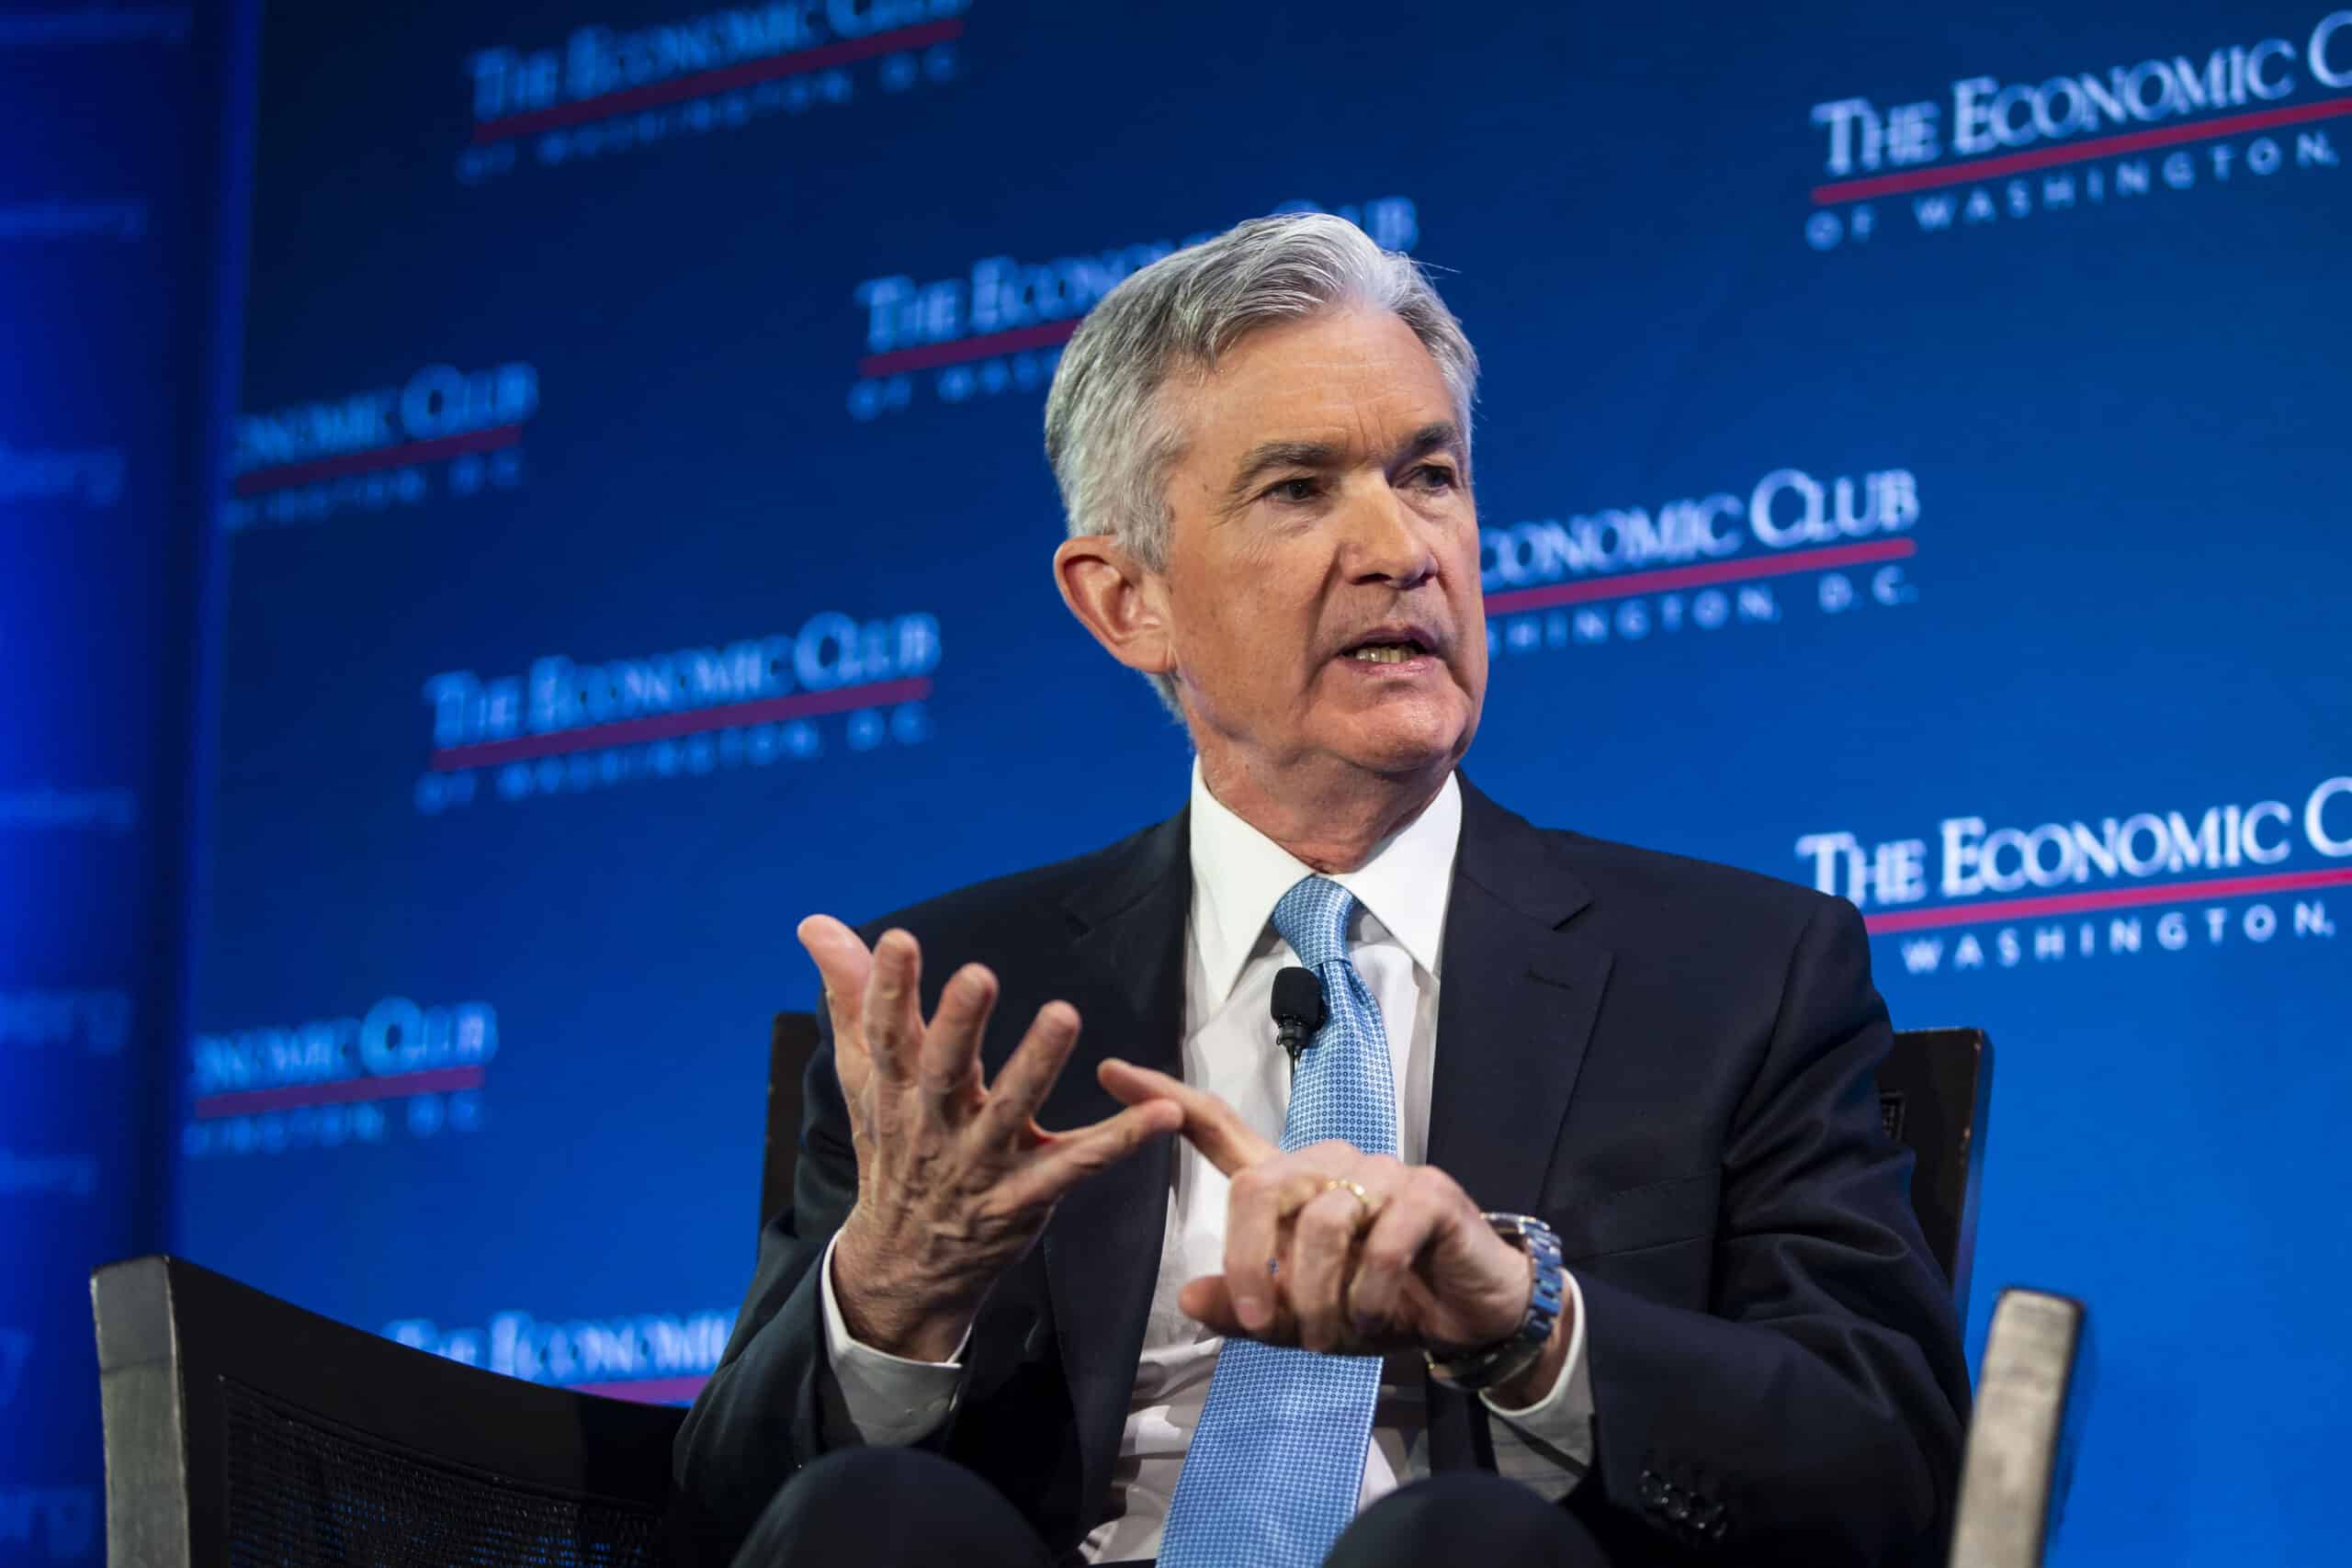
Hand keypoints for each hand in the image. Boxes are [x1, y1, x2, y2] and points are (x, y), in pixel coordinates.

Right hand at [801, 917, 1182, 1360]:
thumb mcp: (865, 1079)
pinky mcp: (1025, 1198)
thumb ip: (852, 998)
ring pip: (1009, 1112)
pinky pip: (1076, 1165)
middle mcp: (934, 1127)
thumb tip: (817, 924)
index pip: (886, 1036)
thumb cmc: (892, 1151)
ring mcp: (980, 1165)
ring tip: (1063, 1014)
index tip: (898, 941)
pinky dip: (1121, 1142)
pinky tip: (1165, 1114)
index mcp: (895, 1093)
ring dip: (1036, 1064)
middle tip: (979, 976)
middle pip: (942, 1073)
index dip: (889, 990)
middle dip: (957, 1026)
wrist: (902, 1267)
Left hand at [1098, 1060, 1567, 1400]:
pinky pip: (1381, 1246)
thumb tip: (1191, 1296)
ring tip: (1328, 1337)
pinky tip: (1378, 1318)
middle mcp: (1329, 1162)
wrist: (1467, 1314)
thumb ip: (1246, 1310)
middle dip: (1248, 1265)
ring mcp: (1381, 1171)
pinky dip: (1369, 1298)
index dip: (1165, 1100)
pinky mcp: (1428, 1192)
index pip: (1218, 1128)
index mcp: (1289, 1182)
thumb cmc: (1378, 1305)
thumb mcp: (1301, 1321)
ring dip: (1317, 1299)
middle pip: (1259, 1187)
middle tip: (1255, 1326)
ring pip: (1321, 1226)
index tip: (1110, 1071)